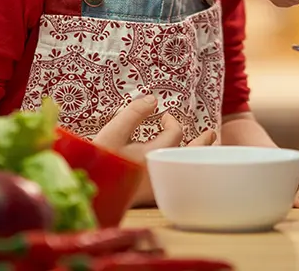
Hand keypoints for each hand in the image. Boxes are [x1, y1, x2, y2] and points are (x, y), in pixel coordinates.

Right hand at [93, 96, 217, 206]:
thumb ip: (134, 113)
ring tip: (208, 148)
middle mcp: (162, 172)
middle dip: (201, 142)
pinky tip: (185, 166)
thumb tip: (153, 99)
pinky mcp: (153, 199)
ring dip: (197, 156)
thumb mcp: (112, 132)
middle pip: (191, 155)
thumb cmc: (99, 161)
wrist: (88, 195)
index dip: (171, 121)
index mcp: (154, 154)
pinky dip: (187, 170)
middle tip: (210, 132)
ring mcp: (160, 188)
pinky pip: (179, 181)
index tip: (164, 116)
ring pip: (187, 170)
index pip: (175, 133)